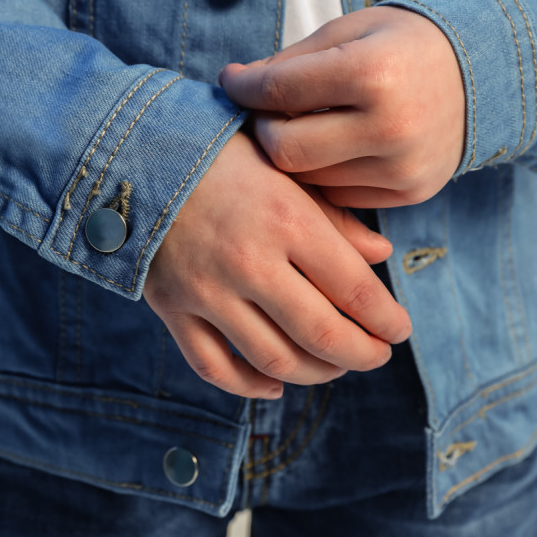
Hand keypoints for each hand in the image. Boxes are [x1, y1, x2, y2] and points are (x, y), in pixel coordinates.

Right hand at [143, 131, 410, 398]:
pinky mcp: (173, 308)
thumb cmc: (220, 154)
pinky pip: (215, 367)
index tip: (399, 329)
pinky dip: (250, 384)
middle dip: (361, 354)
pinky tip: (275, 383)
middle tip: (377, 354)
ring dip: (315, 373)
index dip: (386, 319)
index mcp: (286, 218)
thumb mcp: (284, 168)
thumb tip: (382, 253)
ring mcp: (207, 290)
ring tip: (334, 365)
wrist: (136, 152)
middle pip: (322, 334)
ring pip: (275, 359)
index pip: (354, 288)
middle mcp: (249, 261)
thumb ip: (334, 214)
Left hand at [219, 6, 465, 207]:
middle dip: (264, 129)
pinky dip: (325, 174)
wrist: (482, 71)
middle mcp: (389, 127)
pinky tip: (331, 147)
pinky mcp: (410, 192)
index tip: (231, 82)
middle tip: (264, 110)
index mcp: (371, 73)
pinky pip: (339, 195)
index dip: (243, 87)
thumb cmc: (404, 43)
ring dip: (293, 155)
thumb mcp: (349, 30)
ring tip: (298, 126)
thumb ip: (291, 60)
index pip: (279, 91)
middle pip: (285, 150)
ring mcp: (402, 167)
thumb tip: (236, 83)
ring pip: (309, 179)